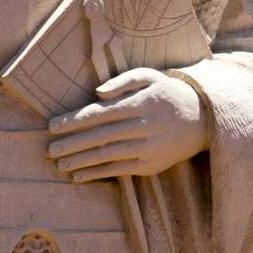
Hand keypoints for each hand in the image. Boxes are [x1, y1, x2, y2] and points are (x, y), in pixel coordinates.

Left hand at [47, 67, 207, 182]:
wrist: (202, 119)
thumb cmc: (167, 93)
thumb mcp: (149, 76)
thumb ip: (123, 81)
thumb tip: (96, 93)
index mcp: (139, 104)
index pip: (100, 114)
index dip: (74, 121)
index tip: (52, 126)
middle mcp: (143, 127)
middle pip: (100, 136)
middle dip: (72, 143)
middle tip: (49, 149)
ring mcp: (147, 149)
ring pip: (107, 155)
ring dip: (80, 161)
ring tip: (59, 164)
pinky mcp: (150, 166)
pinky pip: (119, 171)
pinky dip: (97, 173)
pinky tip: (79, 175)